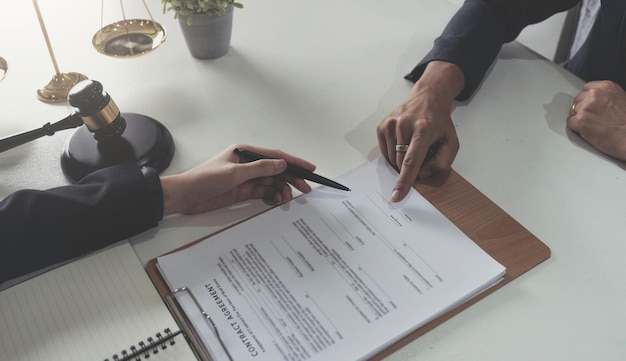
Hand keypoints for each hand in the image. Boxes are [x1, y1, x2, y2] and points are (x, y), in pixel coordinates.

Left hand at [161, 144, 314, 214]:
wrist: (185, 196)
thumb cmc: (204, 179)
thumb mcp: (235, 173)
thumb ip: (260, 169)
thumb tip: (282, 164)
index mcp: (245, 152)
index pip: (275, 156)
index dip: (294, 162)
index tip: (309, 169)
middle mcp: (247, 163)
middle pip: (276, 170)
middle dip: (291, 178)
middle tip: (305, 189)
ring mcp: (246, 178)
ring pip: (271, 182)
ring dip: (281, 189)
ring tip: (288, 199)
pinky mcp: (243, 190)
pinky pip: (263, 192)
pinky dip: (272, 196)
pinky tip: (277, 201)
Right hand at [377, 61, 463, 201]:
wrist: (427, 97)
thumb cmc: (439, 122)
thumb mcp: (451, 143)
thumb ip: (441, 163)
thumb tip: (422, 174)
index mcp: (423, 129)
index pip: (411, 160)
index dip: (404, 180)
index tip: (396, 195)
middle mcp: (404, 125)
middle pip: (401, 163)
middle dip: (410, 168)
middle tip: (422, 155)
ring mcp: (390, 124)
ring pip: (392, 159)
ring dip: (402, 161)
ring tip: (413, 146)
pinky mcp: (382, 126)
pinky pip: (385, 152)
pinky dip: (394, 154)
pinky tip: (403, 143)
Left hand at [567, 80, 625, 160]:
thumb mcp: (620, 99)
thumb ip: (604, 96)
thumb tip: (593, 99)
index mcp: (606, 86)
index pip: (586, 88)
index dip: (588, 99)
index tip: (591, 106)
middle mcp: (595, 94)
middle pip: (578, 100)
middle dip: (582, 109)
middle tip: (593, 118)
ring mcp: (586, 107)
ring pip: (572, 111)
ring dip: (579, 119)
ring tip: (593, 125)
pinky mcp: (580, 121)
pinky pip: (570, 123)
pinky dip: (576, 129)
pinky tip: (588, 131)